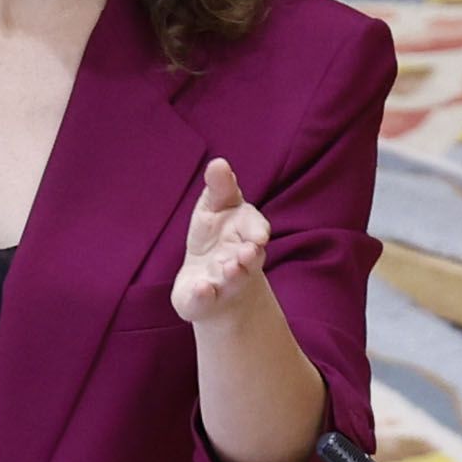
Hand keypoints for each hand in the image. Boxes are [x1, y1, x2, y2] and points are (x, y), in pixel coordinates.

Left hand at [171, 157, 275, 328]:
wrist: (214, 290)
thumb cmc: (213, 240)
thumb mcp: (212, 209)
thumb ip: (218, 189)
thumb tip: (219, 162)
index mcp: (240, 231)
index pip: (252, 224)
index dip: (255, 228)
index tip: (260, 235)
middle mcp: (240, 257)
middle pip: (251, 255)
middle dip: (251, 255)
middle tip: (250, 251)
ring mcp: (226, 280)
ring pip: (236, 278)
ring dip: (235, 274)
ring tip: (229, 269)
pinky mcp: (207, 298)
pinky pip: (206, 298)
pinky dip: (204, 294)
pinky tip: (202, 288)